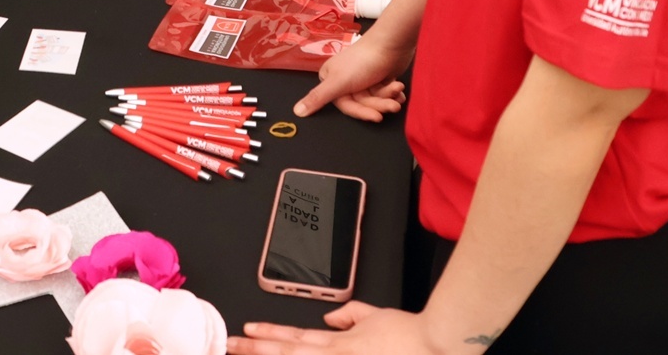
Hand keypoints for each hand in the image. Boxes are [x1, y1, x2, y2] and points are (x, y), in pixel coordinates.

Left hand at [229, 304, 447, 354]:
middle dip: (257, 350)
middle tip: (231, 346)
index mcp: (339, 343)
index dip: (268, 334)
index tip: (246, 331)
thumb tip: (330, 318)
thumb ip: (350, 316)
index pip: (294, 337)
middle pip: (288, 353)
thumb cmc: (410, 334)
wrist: (435, 345)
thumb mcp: (375, 315)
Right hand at [294, 33, 412, 121]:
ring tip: (396, 88)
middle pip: (362, 103)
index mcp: (331, 79)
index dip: (362, 112)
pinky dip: (393, 92)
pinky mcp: (378, 77)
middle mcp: (345, 79)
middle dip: (379, 103)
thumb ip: (317, 98)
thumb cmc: (363, 61)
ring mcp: (362, 78)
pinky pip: (384, 93)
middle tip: (392, 104)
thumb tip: (296, 112)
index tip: (377, 117)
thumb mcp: (338, 82)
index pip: (345, 105)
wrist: (392, 43)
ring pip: (375, 99)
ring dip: (388, 96)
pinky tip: (398, 87)